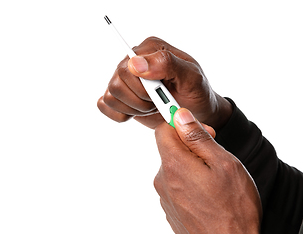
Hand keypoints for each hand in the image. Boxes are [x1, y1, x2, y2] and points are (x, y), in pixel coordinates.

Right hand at [97, 37, 231, 129]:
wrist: (197, 113)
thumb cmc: (196, 92)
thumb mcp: (192, 77)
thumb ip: (167, 64)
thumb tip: (135, 63)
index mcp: (151, 49)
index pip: (127, 67)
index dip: (141, 87)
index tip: (158, 94)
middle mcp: (134, 61)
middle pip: (116, 84)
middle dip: (140, 101)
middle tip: (158, 103)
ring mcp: (125, 79)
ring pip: (110, 96)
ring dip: (134, 108)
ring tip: (152, 107)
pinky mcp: (121, 96)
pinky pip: (105, 106)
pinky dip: (122, 114)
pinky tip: (139, 112)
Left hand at [154, 108, 261, 233]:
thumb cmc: (234, 208)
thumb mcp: (223, 164)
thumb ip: (198, 137)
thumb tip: (180, 116)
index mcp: (174, 164)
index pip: (163, 130)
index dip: (181, 124)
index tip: (199, 128)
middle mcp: (163, 180)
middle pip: (171, 149)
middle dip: (191, 147)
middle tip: (216, 158)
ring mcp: (166, 197)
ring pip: (176, 168)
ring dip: (193, 167)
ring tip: (215, 181)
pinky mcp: (171, 210)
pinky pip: (177, 186)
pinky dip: (191, 184)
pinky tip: (209, 196)